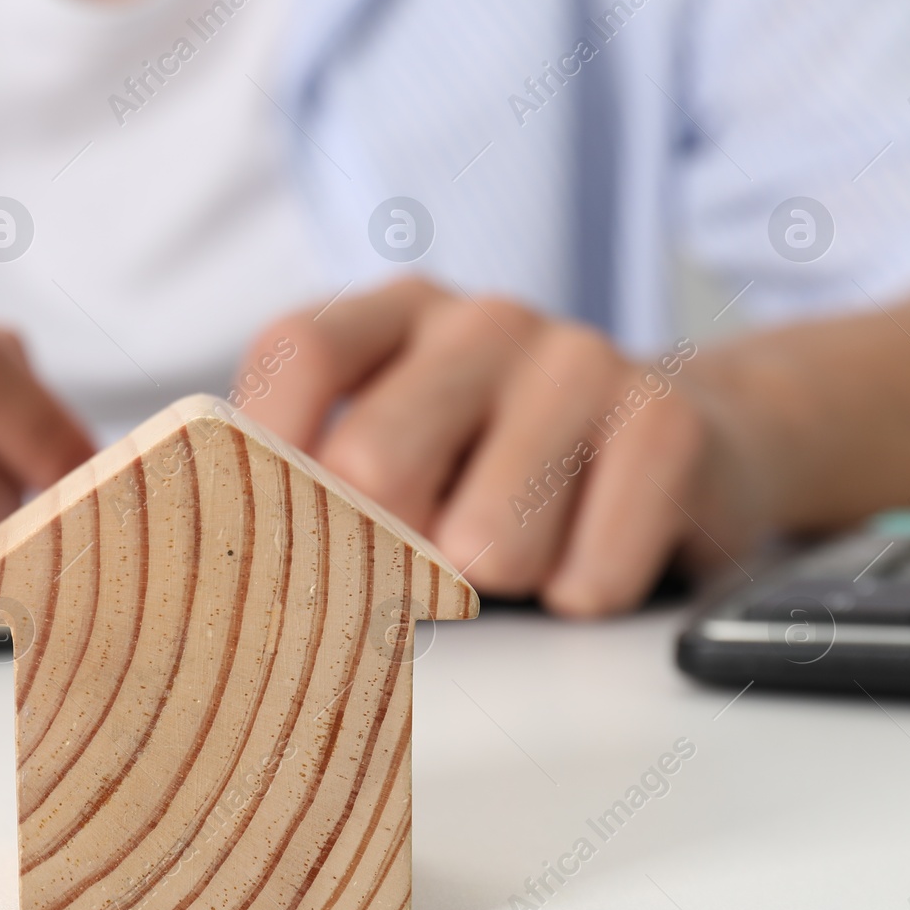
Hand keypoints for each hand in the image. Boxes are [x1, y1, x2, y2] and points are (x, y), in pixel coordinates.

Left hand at [232, 278, 756, 616]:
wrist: (686, 446)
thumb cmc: (501, 465)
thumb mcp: (397, 447)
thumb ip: (307, 475)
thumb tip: (223, 560)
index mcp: (396, 313)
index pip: (300, 354)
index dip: (267, 454)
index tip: (269, 538)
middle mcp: (483, 321)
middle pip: (370, 461)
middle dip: (381, 552)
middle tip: (415, 567)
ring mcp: (580, 360)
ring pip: (482, 542)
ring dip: (493, 587)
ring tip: (518, 554)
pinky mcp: (666, 424)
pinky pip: (587, 575)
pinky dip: (578, 596)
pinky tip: (587, 560)